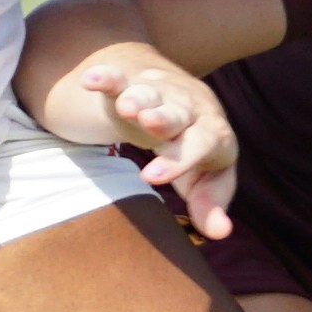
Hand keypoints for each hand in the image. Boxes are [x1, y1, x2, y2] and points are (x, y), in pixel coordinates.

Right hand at [37, 42, 242, 239]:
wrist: (184, 96)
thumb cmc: (196, 147)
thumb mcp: (206, 177)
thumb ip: (210, 204)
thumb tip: (221, 232)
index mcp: (211, 133)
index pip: (202, 145)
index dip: (180, 160)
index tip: (152, 177)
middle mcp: (188, 110)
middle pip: (177, 114)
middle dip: (163, 119)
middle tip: (149, 123)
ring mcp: (160, 94)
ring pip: (149, 95)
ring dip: (137, 98)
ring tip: (125, 106)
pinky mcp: (132, 83)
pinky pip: (118, 79)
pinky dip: (106, 79)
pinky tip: (90, 81)